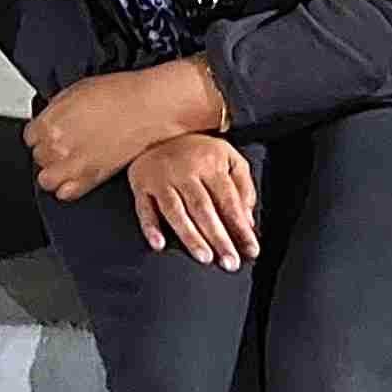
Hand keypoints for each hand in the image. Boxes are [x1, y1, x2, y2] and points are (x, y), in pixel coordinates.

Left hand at [25, 60, 223, 200]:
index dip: (42, 135)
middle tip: (64, 146)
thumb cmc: (118, 95)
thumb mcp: (75, 91)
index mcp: (49, 123)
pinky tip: (77, 175)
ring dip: (54, 172)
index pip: (30, 137)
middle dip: (49, 152)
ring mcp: (74, 165)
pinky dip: (68, 187)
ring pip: (46, 180)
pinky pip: (66, 193)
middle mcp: (57, 146)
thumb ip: (55, 110)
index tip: (51, 134)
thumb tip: (47, 119)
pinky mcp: (92, 178)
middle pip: (38, 158)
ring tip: (68, 163)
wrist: (147, 107)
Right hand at [129, 134, 259, 269]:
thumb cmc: (200, 150)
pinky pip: (144, 209)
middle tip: (230, 263)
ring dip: (190, 236)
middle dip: (219, 238)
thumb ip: (243, 187)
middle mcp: (185, 171)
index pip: (229, 201)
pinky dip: (150, 227)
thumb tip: (248, 222)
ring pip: (176, 211)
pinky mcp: (140, 184)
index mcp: (211, 164)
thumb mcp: (229, 158)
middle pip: (204, 209)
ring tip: (204, 257)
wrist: (160, 128)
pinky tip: (159, 244)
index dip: (240, 228)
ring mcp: (161, 178)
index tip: (251, 251)